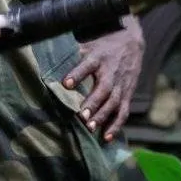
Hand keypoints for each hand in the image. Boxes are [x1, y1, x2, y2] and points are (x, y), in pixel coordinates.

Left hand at [62, 18, 143, 142]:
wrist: (132, 42)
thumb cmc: (104, 46)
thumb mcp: (89, 44)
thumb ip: (72, 53)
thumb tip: (47, 57)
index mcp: (98, 58)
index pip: (87, 65)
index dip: (77, 74)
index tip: (65, 83)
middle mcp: (110, 72)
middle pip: (103, 88)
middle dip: (93, 103)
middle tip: (82, 116)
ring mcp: (120, 85)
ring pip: (113, 102)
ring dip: (103, 116)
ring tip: (90, 127)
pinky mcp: (127, 94)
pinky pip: (123, 112)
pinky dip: (116, 126)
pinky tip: (106, 137)